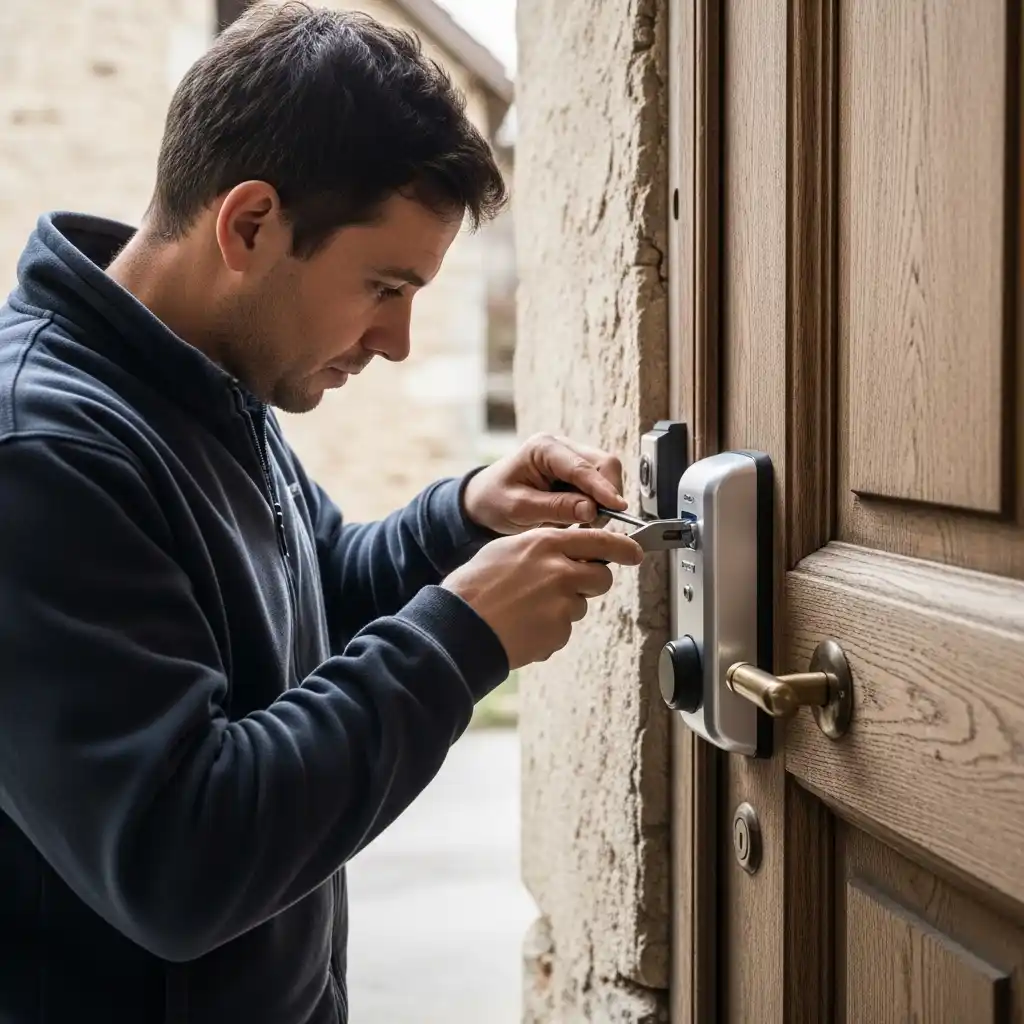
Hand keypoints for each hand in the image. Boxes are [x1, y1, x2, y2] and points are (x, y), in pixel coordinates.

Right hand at [442, 527, 643, 669]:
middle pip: (601, 576)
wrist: (459, 626)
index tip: (636, 552)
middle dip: (590, 584)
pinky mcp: (559, 631)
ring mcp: (562, 603)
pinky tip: (523, 626)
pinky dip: (548, 631)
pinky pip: (564, 630)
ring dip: (563, 609)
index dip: (624, 547)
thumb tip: (565, 549)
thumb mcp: (506, 550)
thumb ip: (541, 548)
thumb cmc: (474, 588)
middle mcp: (560, 570)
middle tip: (563, 589)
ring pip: (580, 606)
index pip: (600, 540)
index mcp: (545, 544)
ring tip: (527, 610)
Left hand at [462, 432, 627, 535]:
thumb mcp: (518, 508)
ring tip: (584, 524)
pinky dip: (598, 503)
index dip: (602, 488)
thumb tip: (591, 510)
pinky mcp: (577, 473)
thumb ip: (555, 508)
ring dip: (603, 500)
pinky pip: (599, 485)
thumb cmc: (494, 500)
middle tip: (596, 523)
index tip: (617, 507)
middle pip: (603, 464)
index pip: (582, 466)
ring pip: (606, 474)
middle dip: (607, 494)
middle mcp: (561, 447)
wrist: (483, 501)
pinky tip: (582, 519)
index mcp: (543, 448)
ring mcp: (571, 458)